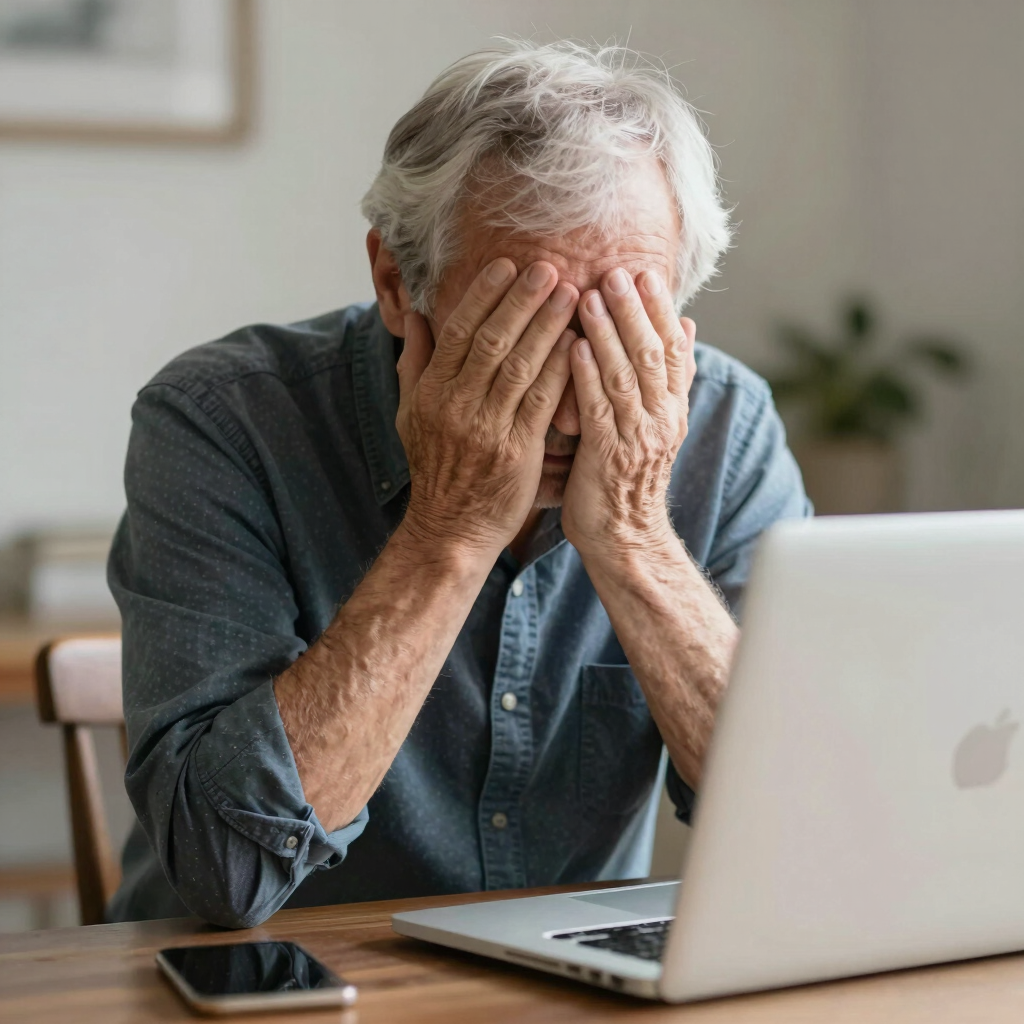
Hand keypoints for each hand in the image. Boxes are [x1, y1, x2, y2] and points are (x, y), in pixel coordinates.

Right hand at [396, 258, 577, 558]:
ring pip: (518, 366)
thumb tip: (416, 315)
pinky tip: (577, 345)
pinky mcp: (516, 452)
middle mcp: (456, 405)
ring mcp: (486, 428)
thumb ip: (415, 363)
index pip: (458, 331)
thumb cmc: (435, 469)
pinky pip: (540, 403)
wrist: (450, 529)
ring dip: (546, 327)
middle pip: (490, 340)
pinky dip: (559, 371)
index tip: (507, 265)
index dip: (483, 295)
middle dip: (521, 301)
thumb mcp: (410, 415)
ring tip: (571, 294)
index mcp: (432, 391)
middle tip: (548, 267)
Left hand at [561, 267, 695, 557]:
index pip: (673, 349)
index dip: (660, 310)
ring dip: (607, 334)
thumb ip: (670, 377)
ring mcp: (636, 439)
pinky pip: (598, 411)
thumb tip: (687, 326)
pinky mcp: (607, 458)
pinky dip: (586, 377)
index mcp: (673, 409)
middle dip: (634, 311)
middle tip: (616, 272)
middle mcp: (661, 419)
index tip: (645, 274)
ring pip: (625, 377)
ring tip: (590, 297)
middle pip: (651, 355)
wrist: (625, 537)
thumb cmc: (631, 477)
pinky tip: (573, 348)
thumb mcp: (660, 424)